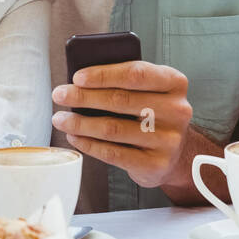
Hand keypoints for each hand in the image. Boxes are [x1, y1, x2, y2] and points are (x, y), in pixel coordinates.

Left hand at [52, 61, 193, 189]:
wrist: (177, 152)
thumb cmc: (154, 112)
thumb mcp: (150, 89)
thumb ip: (125, 81)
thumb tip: (80, 81)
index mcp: (174, 83)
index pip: (135, 73)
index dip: (103, 75)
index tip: (77, 77)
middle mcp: (176, 110)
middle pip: (120, 100)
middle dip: (84, 97)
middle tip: (60, 94)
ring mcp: (168, 139)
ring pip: (113, 128)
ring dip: (80, 123)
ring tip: (60, 118)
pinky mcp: (156, 164)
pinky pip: (113, 153)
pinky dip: (89, 144)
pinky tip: (75, 137)